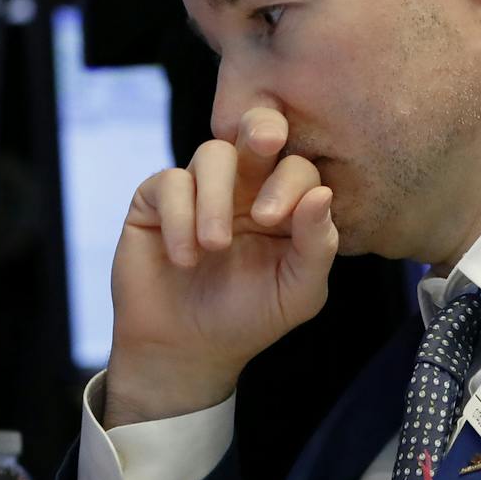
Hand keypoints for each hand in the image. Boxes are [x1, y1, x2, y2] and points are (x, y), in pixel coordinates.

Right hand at [102, 107, 338, 427]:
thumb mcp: (298, 291)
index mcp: (287, 204)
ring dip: (216, 197)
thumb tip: (322, 194)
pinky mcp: (158, 200)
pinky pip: (170, 182)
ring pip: (213, 153)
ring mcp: (202, 189)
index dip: (291, 183)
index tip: (274, 221)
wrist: (188, 350)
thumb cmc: (251, 318)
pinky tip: (185, 258)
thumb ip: (318, 245)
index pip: (298, 169)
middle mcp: (247, 187)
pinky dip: (179, 219)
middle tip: (266, 142)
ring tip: (216, 246)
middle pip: (258, 132)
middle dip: (262, 129)